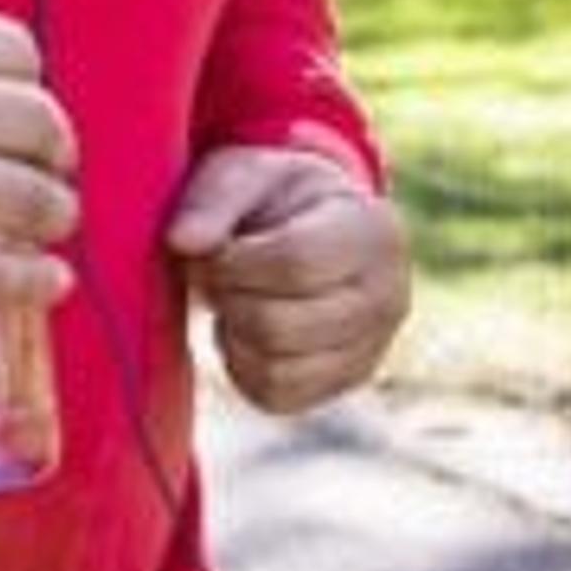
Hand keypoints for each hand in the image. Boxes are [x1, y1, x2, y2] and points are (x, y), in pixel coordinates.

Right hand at [0, 4, 76, 304]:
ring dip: (54, 213)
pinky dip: (34, 282)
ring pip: (32, 201)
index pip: (18, 53)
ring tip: (46, 219)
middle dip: (55, 150)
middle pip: (40, 125)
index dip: (30, 82)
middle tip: (48, 166)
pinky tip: (51, 282)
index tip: (19, 106)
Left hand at [164, 146, 409, 413]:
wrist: (316, 227)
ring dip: (234, 335)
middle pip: (280, 325)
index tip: (213, 250)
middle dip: (229, 299)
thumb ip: (212, 200)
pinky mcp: (346, 381)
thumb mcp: (245, 174)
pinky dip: (244, 367)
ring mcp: (373, 347)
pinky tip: (245, 329)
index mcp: (371, 232)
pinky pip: (277, 396)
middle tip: (217, 275)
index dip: (233, 263)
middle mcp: (388, 297)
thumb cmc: (276, 197)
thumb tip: (182, 241)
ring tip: (236, 297)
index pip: (296, 263)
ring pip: (278, 370)